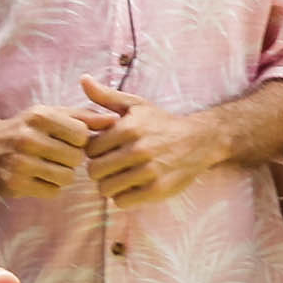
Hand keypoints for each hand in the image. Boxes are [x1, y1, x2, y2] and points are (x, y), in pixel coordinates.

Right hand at [0, 107, 101, 198]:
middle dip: (73, 158)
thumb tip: (115, 120)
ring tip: (51, 165)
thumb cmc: (27, 127)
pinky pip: (51, 192)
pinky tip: (40, 176)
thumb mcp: (52, 114)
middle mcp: (28, 139)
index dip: (82, 140)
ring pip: (66, 178)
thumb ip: (84, 117)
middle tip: (61, 155)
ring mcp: (19, 164)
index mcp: (40, 117)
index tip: (72, 140)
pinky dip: (51, 186)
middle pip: (75, 158)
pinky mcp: (14, 185)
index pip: (82, 134)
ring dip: (64, 174)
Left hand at [75, 79, 221, 207]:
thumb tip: (83, 80)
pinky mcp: (157, 190)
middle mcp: (138, 149)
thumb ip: (106, 96)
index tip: (106, 150)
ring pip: (106, 188)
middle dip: (99, 170)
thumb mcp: (135, 105)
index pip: (90, 149)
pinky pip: (122, 202)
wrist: (199, 140)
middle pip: (94, 171)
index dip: (95, 151)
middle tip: (111, 166)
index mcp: (128, 127)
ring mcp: (148, 171)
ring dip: (110, 185)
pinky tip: (132, 186)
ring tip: (121, 176)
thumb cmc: (161, 123)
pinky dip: (123, 196)